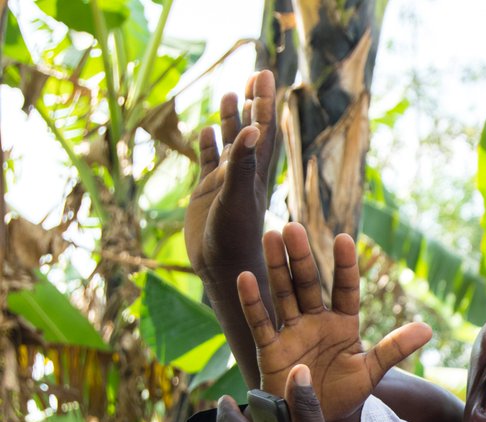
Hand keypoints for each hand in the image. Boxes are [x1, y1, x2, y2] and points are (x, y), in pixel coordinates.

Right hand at [185, 71, 276, 286]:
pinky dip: (207, 146)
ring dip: (230, 120)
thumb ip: (242, 166)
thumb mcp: (237, 199)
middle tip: (255, 74)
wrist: (223, 268)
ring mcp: (225, 183)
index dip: (264, 102)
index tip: (265, 74)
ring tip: (230, 93)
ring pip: (228, 144)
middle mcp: (243, 173)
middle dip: (253, 103)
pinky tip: (205, 130)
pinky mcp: (207, 194)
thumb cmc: (235, 237)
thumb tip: (251, 129)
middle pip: (249, 130)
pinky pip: (208, 163)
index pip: (262, 128)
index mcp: (255, 171)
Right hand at [238, 222, 431, 419]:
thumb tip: (428, 329)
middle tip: (294, 227)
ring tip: (270, 236)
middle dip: (302, 257)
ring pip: (283, 294)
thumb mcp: (371, 373)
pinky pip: (260, 322)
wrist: (314, 420)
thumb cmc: (344, 395)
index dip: (345, 265)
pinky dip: (252, 302)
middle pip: (309, 284)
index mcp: (343, 324)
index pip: (345, 289)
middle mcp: (316, 321)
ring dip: (277, 267)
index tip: (343, 238)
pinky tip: (245, 278)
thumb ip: (394, 349)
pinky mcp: (270, 349)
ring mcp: (291, 333)